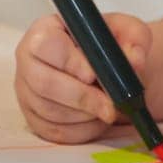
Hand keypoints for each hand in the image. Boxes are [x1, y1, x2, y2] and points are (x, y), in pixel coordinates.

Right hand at [14, 12, 152, 142]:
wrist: (111, 72)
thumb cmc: (111, 48)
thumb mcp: (128, 32)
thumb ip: (134, 39)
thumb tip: (133, 60)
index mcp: (45, 31)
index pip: (46, 44)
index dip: (70, 62)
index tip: (95, 74)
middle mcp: (29, 59)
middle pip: (43, 83)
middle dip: (82, 98)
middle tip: (110, 105)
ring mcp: (28, 91)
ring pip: (51, 111)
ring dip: (85, 115)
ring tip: (105, 108)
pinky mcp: (35, 118)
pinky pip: (55, 132)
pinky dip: (82, 130)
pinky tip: (95, 118)